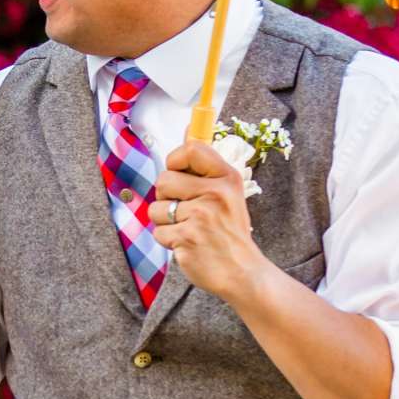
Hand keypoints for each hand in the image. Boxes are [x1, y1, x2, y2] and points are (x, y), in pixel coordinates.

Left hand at [155, 139, 274, 307]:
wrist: (242, 271)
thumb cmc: (229, 230)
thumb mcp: (228, 192)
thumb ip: (205, 165)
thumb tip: (189, 128)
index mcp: (226, 178)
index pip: (191, 149)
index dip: (175, 160)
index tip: (179, 173)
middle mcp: (215, 194)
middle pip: (163, 180)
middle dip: (166, 197)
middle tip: (185, 210)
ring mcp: (200, 217)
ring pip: (156, 208)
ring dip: (165, 222)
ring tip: (188, 229)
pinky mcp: (187, 239)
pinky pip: (159, 232)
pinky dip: (168, 241)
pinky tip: (187, 244)